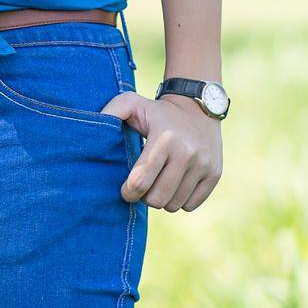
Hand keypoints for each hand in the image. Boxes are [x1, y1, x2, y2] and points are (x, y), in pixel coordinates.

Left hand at [99, 89, 223, 211]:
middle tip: (142, 186)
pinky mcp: (215, 174)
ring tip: (158, 183)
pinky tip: (175, 184)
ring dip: (162, 199)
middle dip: (144, 197)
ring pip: (174, 205)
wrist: (197, 107)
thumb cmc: (156, 111)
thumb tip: (92, 132)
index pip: (140, 181)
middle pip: (157, 199)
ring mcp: (204, 164)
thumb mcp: (131, 103)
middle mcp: (187, 153)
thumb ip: (110, 113)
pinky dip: (180, 200)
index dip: (128, 192)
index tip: (125, 189)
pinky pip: (191, 205)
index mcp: (164, 138)